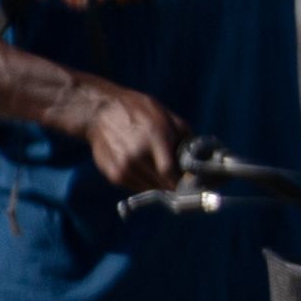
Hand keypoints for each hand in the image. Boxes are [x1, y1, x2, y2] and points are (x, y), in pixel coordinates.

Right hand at [74, 82, 184, 196]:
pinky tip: (147, 171)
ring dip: (160, 185)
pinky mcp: (112, 173)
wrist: (100, 112)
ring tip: (164, 174)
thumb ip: (185, 139)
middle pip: (162, 184)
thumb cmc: (139, 111)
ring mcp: (122, 167)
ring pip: (150, 188)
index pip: (171, 173)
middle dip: (176, 184)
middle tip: (183, 181)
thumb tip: (201, 159)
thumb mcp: (168, 117)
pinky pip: (135, 186)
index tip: (193, 183)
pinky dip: (145, 183)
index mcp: (155, 139)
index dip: (184, 182)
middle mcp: (137, 156)